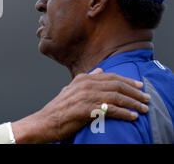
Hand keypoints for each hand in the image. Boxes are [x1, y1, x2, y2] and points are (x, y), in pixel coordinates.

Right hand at [12, 68, 150, 142]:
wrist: (47, 121)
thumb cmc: (60, 108)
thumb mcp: (72, 89)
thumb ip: (87, 79)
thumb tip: (100, 70)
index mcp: (83, 79)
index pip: (111, 76)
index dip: (127, 80)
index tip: (139, 86)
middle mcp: (85, 85)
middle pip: (116, 85)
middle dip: (134, 92)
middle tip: (145, 98)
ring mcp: (86, 96)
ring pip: (116, 97)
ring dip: (132, 103)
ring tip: (142, 109)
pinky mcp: (87, 109)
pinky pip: (111, 110)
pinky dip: (124, 113)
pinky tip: (132, 117)